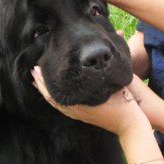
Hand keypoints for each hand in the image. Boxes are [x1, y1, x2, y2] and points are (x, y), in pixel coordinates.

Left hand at [31, 66, 145, 136]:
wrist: (130, 124)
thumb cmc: (124, 102)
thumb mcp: (115, 82)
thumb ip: (108, 67)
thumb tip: (115, 39)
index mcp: (80, 102)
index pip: (55, 92)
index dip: (44, 80)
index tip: (37, 68)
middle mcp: (77, 110)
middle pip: (52, 97)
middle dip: (41, 84)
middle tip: (33, 70)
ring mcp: (79, 115)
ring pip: (56, 103)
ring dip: (46, 91)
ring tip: (37, 80)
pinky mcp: (83, 117)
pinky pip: (63, 108)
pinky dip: (54, 99)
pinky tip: (52, 94)